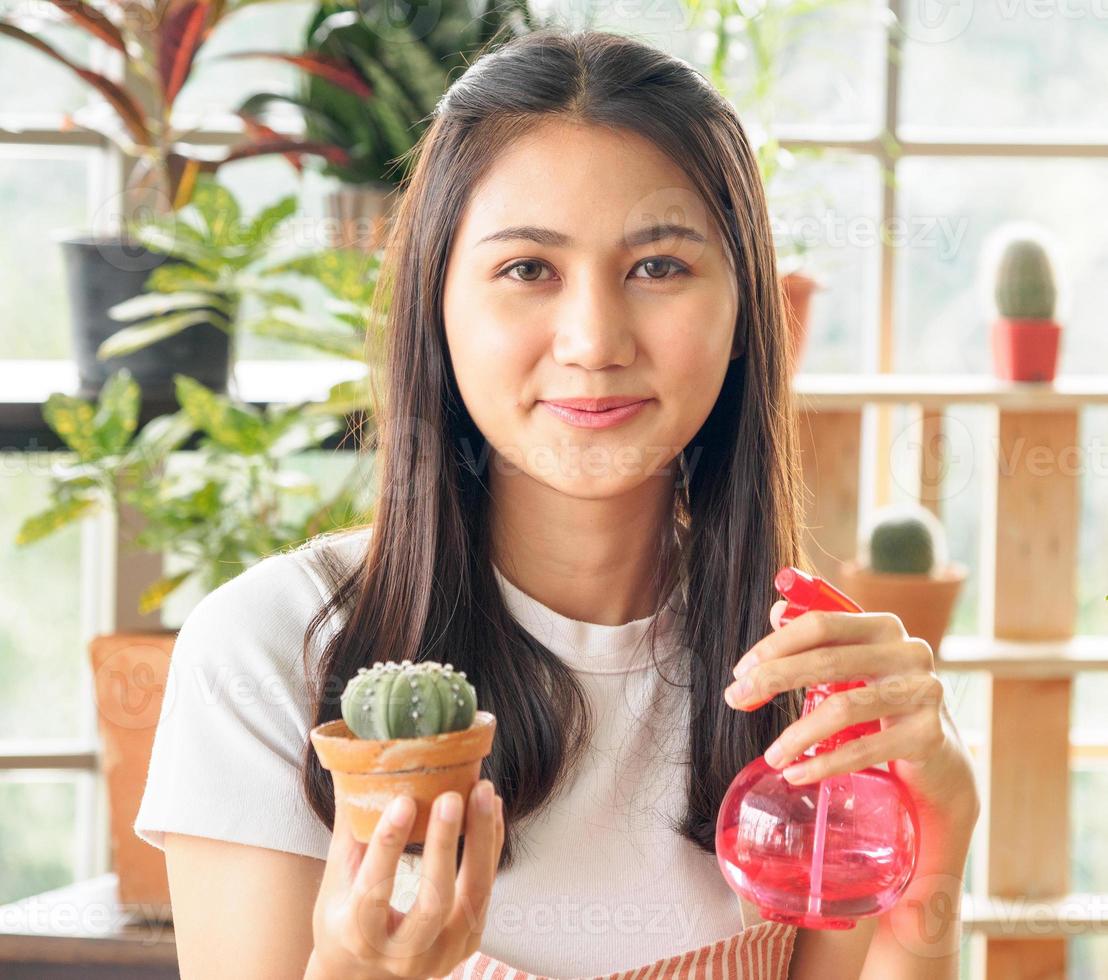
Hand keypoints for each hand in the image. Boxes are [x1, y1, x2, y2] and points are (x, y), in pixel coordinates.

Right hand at [310, 781, 503, 979]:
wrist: (367, 975)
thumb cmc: (345, 918)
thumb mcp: (336, 880)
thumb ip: (350, 828)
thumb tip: (352, 764)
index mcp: (360, 935)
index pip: (375, 891)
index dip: (389, 845)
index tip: (403, 800)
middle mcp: (403, 954)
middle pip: (434, 901)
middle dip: (446, 845)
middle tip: (452, 796)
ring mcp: (442, 954)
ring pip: (472, 894)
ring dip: (482, 839)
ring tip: (482, 791)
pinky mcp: (468, 944)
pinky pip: (486, 889)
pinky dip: (491, 845)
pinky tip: (491, 808)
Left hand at [723, 601, 978, 822]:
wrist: (939, 754)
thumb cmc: (884, 699)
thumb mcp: (853, 664)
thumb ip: (818, 638)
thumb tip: (775, 611)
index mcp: (884, 627)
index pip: (821, 624)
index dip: (776, 645)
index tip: (741, 670)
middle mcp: (909, 652)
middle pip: (827, 661)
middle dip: (773, 680)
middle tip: (735, 700)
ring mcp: (924, 692)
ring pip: (844, 707)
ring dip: (798, 733)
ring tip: (771, 754)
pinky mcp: (929, 735)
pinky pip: (865, 750)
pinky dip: (824, 763)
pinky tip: (797, 772)